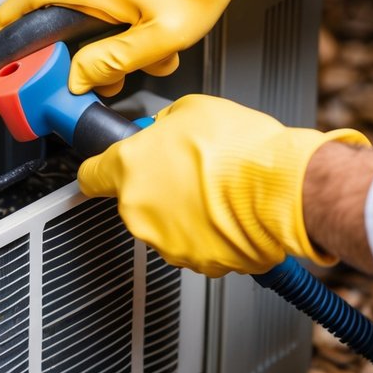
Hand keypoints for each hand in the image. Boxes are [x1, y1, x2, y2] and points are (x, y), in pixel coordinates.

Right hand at [0, 0, 308, 94]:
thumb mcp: (157, 38)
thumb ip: (111, 63)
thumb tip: (76, 79)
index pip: (13, 11)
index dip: (2, 44)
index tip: (2, 68)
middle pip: (28, 8)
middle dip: (45, 45)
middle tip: (65, 72)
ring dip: (67, 29)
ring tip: (102, 54)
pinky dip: (80, 10)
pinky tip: (113, 31)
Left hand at [78, 95, 369, 276]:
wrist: (282, 189)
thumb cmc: (242, 149)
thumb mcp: (192, 109)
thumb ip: (164, 124)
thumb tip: (163, 129)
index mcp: (129, 169)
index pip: (90, 176)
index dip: (100, 170)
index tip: (105, 170)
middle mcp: (139, 210)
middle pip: (135, 201)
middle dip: (157, 188)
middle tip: (190, 170)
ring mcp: (165, 241)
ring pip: (165, 226)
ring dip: (184, 212)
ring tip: (217, 190)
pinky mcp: (195, 263)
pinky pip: (195, 246)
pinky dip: (208, 234)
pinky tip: (228, 211)